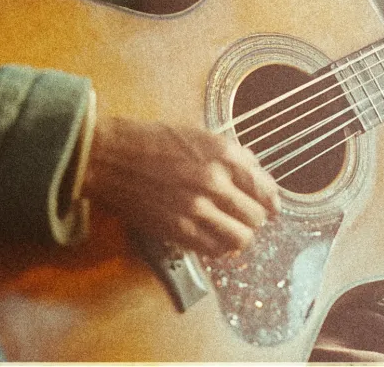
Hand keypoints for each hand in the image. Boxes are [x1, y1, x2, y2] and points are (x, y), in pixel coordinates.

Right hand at [82, 116, 280, 256]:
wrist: (112, 157)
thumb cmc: (152, 141)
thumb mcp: (199, 134)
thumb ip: (231, 154)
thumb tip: (255, 173)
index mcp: (223, 153)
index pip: (266, 188)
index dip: (271, 201)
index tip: (270, 206)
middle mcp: (215, 181)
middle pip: (257, 216)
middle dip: (255, 218)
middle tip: (246, 217)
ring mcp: (197, 208)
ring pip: (242, 238)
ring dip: (240, 235)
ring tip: (232, 229)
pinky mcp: (179, 230)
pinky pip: (215, 249)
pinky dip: (220, 247)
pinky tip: (213, 237)